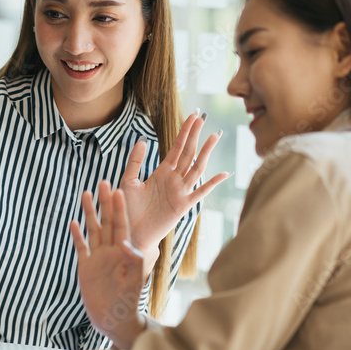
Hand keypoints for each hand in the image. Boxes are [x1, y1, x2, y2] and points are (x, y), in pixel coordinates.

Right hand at [70, 184, 146, 349]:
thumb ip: (133, 263)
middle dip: (105, 202)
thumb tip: (126, 244)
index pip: (121, 225)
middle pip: (107, 222)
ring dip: (89, 213)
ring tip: (86, 194)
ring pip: (93, 230)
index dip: (120, 208)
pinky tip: (73, 223)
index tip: (119, 190)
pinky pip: (81, 247)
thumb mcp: (134, 282)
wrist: (114, 319)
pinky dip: (77, 235)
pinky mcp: (86, 267)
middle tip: (103, 182)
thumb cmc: (128, 302)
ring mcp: (97, 258)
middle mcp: (110, 251)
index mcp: (123, 252)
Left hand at [119, 112, 228, 276]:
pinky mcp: (183, 206)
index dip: (185, 132)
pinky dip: (212, 184)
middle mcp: (174, 180)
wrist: (128, 233)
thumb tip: (143, 140)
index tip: (193, 116)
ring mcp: (180, 192)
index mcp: (162, 172)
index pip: (176, 148)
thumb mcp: (128, 181)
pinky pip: (200, 193)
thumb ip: (135, 162)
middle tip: (203, 117)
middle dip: (195, 135)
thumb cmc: (126, 209)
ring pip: (196, 168)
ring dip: (205, 152)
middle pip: (188, 153)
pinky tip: (224, 174)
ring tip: (214, 136)